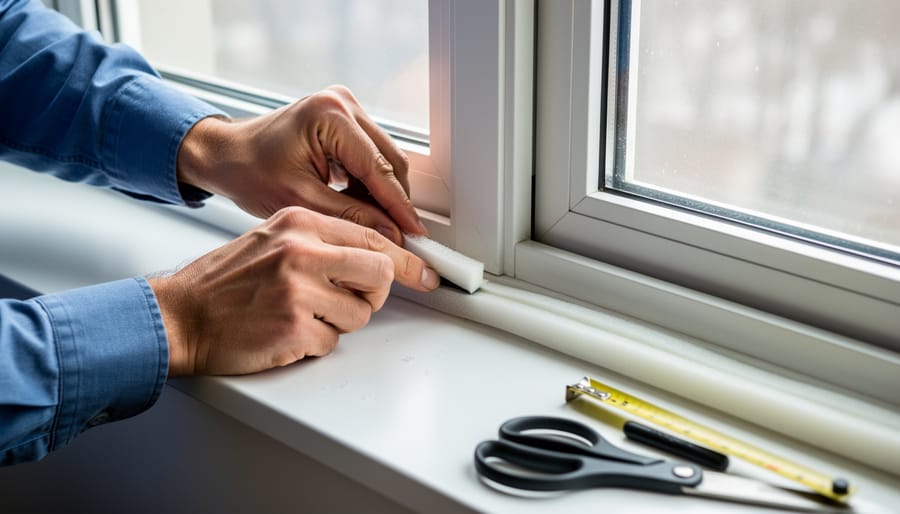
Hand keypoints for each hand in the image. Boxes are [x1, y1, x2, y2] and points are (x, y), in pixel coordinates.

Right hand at [148, 206, 438, 375]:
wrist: (178, 315)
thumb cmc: (223, 282)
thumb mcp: (272, 240)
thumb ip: (322, 242)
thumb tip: (376, 257)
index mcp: (299, 223)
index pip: (372, 237)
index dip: (406, 260)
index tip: (427, 273)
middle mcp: (301, 252)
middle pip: (381, 273)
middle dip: (375, 294)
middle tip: (351, 300)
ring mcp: (298, 291)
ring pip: (360, 315)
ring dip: (336, 323)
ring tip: (298, 315)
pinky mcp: (293, 329)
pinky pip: (332, 343)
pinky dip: (313, 345)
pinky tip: (283, 332)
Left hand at [176, 85, 426, 245]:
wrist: (226, 155)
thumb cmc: (248, 170)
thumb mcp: (300, 201)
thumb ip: (350, 216)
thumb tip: (389, 233)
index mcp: (329, 115)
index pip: (378, 167)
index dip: (399, 205)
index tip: (413, 232)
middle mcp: (342, 104)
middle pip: (389, 160)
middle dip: (394, 200)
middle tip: (399, 234)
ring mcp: (345, 108)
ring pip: (384, 159)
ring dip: (382, 192)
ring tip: (373, 223)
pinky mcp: (344, 120)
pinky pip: (370, 155)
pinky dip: (369, 183)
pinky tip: (359, 204)